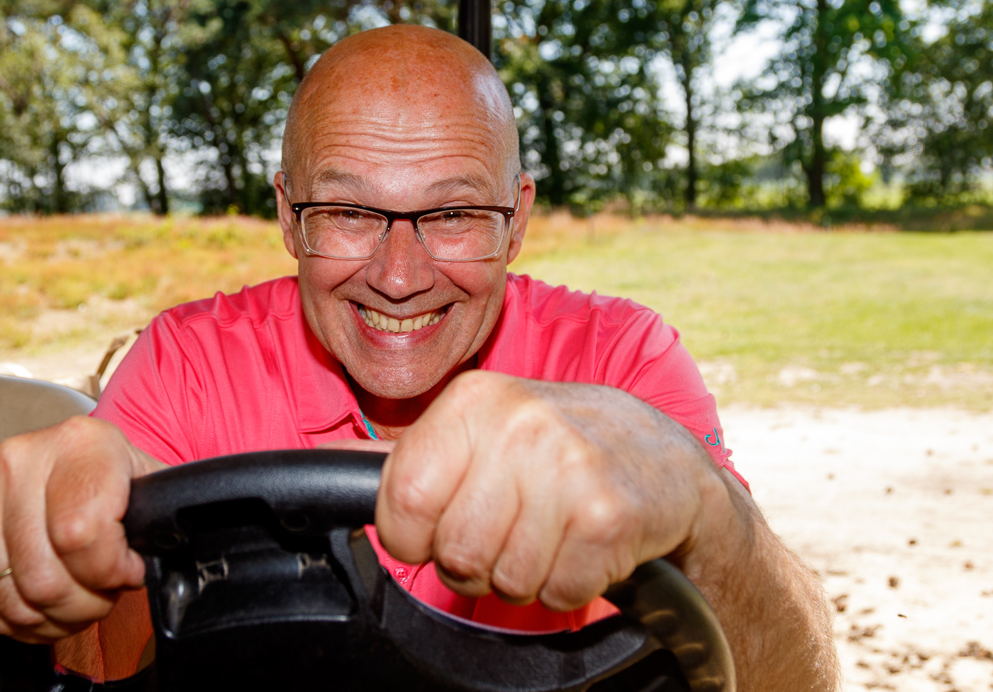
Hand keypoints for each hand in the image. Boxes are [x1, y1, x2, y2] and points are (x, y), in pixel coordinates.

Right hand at [0, 416, 166, 642]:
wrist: (73, 466)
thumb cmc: (113, 481)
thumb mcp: (149, 486)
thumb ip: (157, 517)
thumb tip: (157, 552)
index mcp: (80, 442)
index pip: (81, 534)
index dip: (109, 571)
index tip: (126, 571)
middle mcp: (21, 458)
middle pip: (44, 578)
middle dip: (85, 604)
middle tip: (101, 594)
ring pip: (14, 599)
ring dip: (52, 617)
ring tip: (75, 597)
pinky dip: (14, 619)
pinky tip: (39, 602)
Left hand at [373, 371, 731, 610]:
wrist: (666, 459)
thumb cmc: (561, 447)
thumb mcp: (485, 428)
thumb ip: (413, 453)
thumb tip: (326, 464)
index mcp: (474, 400)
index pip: (402, 502)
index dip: (417, 536)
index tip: (448, 523)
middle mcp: (518, 424)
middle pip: (453, 551)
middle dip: (479, 561)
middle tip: (517, 528)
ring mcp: (567, 466)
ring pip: (504, 579)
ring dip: (528, 573)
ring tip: (554, 531)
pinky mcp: (609, 515)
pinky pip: (557, 592)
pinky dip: (571, 585)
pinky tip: (586, 544)